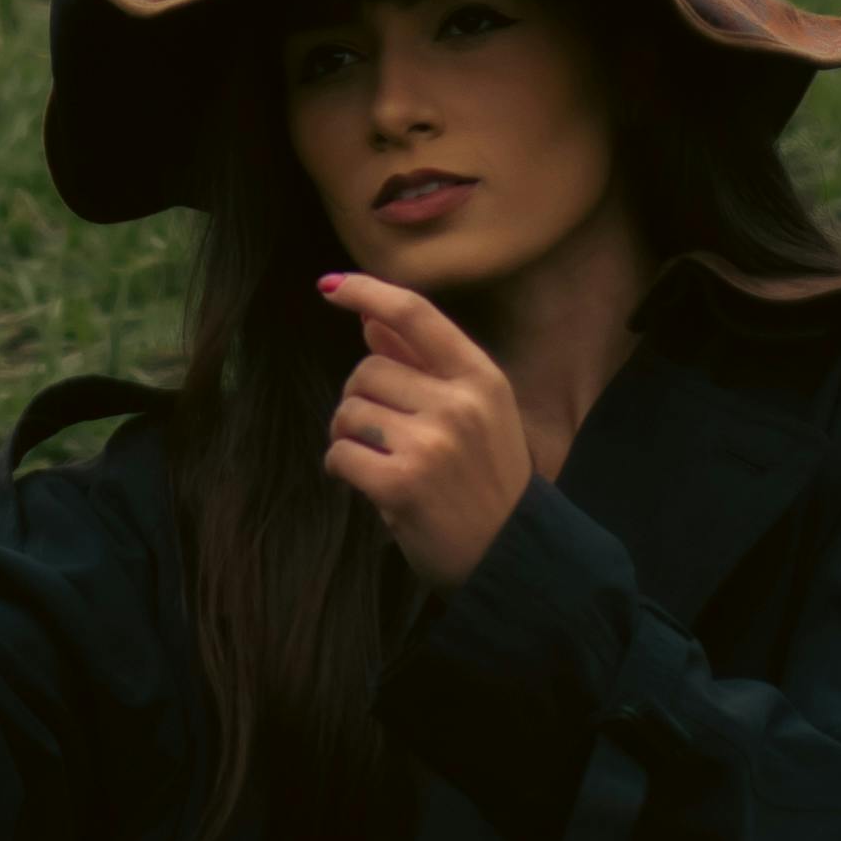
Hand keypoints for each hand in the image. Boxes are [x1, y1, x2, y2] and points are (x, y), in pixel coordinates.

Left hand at [318, 274, 529, 587]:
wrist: (510, 554)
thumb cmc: (486, 479)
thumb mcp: (474, 412)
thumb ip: (423, 365)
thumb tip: (370, 319)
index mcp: (481, 378)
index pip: (415, 315)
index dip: (367, 292)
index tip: (330, 286)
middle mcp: (458, 404)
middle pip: (368, 369)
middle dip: (361, 397)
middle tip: (383, 432)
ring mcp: (430, 444)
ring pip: (349, 411)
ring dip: (349, 435)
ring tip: (380, 459)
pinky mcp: (400, 483)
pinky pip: (340, 454)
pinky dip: (342, 467)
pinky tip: (369, 482)